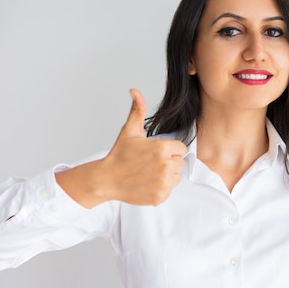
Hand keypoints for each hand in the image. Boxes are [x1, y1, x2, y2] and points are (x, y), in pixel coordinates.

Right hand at [56, 89, 186, 206]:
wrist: (107, 179)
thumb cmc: (119, 155)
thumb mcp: (129, 131)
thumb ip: (137, 110)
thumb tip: (135, 91)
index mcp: (162, 148)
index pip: (181, 148)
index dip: (169, 149)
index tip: (156, 152)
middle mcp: (165, 166)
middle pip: (179, 162)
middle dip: (168, 161)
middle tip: (150, 163)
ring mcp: (163, 183)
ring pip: (176, 177)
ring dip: (167, 175)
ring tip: (149, 172)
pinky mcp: (160, 196)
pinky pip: (170, 190)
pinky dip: (161, 188)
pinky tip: (148, 183)